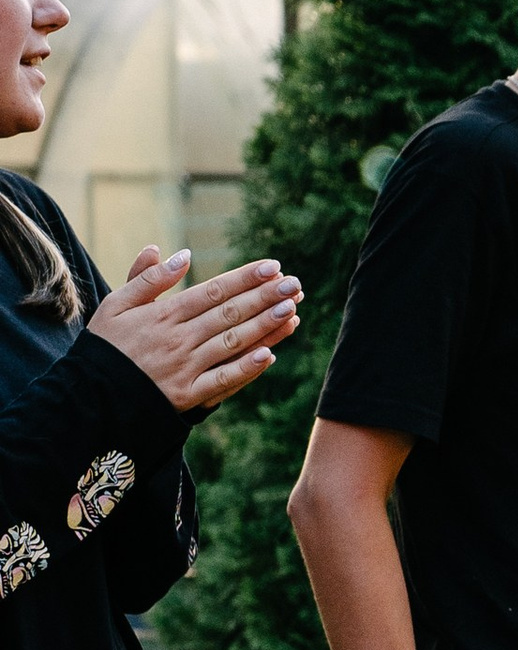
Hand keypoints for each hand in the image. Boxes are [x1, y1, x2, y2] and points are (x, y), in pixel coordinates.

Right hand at [88, 250, 301, 411]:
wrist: (90, 395)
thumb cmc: (106, 346)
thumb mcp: (116, 304)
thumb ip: (147, 279)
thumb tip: (180, 253)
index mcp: (163, 314)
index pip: (213, 291)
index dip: (245, 278)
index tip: (272, 266)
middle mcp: (178, 339)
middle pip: (229, 314)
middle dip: (265, 297)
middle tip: (295, 284)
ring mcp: (185, 367)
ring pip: (232, 343)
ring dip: (264, 327)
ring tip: (291, 310)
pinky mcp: (188, 395)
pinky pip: (222, 381)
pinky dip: (246, 369)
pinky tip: (269, 355)